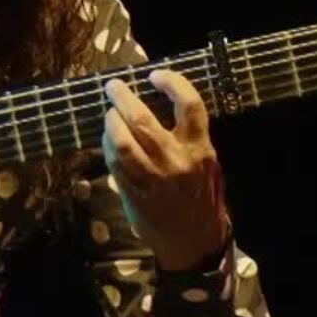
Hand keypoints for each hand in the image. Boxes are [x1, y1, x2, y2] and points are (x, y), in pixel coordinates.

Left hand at [102, 71, 230, 270]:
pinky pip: (115, 162)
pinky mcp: (134, 191)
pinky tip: (108, 138)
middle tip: (114, 86)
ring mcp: (152, 177)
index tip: (155, 75)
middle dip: (123, 98)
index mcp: (200, 149)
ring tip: (110, 113)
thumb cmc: (202, 197)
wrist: (194, 241)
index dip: (172, 82)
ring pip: (122, 141)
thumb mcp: (208, 165)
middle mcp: (176, 160)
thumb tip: (164, 104)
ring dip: (111, 121)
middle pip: (143, 120)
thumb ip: (191, 138)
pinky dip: (108, 145)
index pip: (190, 105)